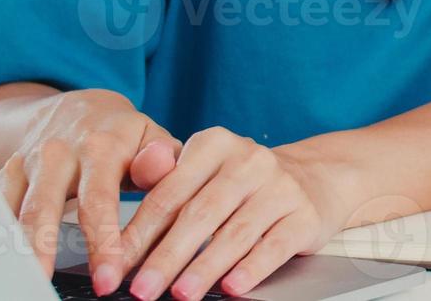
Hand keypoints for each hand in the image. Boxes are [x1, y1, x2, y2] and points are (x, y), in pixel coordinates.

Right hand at [0, 89, 179, 288]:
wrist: (77, 108)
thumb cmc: (122, 134)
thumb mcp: (151, 136)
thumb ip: (162, 157)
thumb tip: (163, 167)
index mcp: (101, 146)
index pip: (99, 200)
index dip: (103, 241)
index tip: (108, 276)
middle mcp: (59, 154)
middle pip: (44, 209)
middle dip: (46, 253)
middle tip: (51, 293)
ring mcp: (29, 164)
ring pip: (15, 211)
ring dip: (17, 249)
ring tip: (23, 282)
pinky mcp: (8, 174)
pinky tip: (7, 261)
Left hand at [110, 127, 355, 299]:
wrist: (315, 178)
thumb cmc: (242, 184)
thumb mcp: (202, 173)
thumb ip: (161, 188)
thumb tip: (116, 225)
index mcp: (215, 144)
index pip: (168, 194)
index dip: (138, 234)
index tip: (115, 266)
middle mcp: (250, 160)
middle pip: (200, 214)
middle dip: (166, 257)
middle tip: (141, 289)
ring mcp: (281, 186)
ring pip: (236, 232)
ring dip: (204, 267)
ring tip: (181, 294)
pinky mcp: (306, 214)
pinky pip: (275, 245)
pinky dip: (252, 267)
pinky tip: (232, 286)